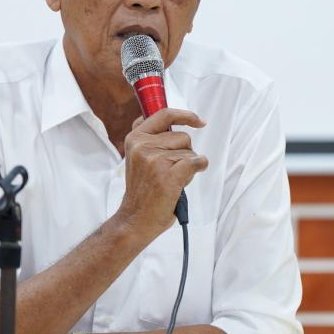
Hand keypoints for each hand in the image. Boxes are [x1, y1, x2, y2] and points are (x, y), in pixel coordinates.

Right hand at [117, 108, 207, 239]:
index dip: (185, 115)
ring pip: (189, 151)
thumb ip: (151, 137)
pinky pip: (195, 162)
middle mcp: (142, 146)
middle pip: (182, 136)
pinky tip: (185, 180)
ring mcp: (155, 160)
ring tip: (171, 179)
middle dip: (184, 152)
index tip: (198, 121)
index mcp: (135, 138)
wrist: (136, 218)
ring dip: (187, 166)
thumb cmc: (143, 189)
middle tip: (170, 170)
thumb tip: (174, 119)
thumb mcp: (137, 156)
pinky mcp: (168, 175)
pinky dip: (198, 168)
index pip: (164, 114)